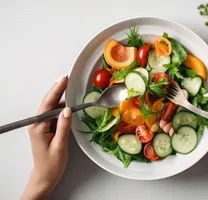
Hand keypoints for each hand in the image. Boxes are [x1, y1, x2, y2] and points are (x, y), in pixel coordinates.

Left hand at [21, 76, 71, 199]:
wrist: (45, 176)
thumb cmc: (52, 164)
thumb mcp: (60, 145)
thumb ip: (64, 126)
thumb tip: (69, 109)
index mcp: (38, 127)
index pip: (48, 104)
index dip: (57, 90)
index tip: (64, 80)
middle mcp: (37, 124)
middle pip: (48, 103)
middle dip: (58, 90)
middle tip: (67, 79)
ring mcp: (41, 126)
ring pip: (51, 108)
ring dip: (61, 99)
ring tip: (71, 90)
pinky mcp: (46, 128)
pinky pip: (54, 115)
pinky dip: (61, 108)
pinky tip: (69, 105)